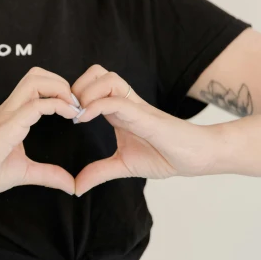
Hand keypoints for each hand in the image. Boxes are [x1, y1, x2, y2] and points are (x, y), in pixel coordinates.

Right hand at [0, 67, 82, 196]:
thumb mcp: (23, 172)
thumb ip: (47, 174)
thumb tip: (71, 185)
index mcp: (13, 115)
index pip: (37, 85)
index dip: (60, 91)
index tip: (75, 111)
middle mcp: (11, 108)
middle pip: (37, 74)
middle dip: (61, 82)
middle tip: (75, 106)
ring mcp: (8, 114)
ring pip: (35, 80)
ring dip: (59, 89)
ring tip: (72, 108)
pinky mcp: (7, 126)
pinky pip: (35, 105)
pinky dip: (57, 105)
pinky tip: (69, 116)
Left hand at [70, 64, 217, 195]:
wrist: (197, 158)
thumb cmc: (165, 156)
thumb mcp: (123, 165)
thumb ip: (99, 172)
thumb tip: (76, 187)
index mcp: (118, 110)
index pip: (91, 83)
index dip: (73, 93)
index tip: (64, 115)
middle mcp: (125, 102)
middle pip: (96, 72)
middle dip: (77, 87)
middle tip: (70, 111)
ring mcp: (135, 106)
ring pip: (106, 78)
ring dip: (86, 93)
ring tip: (79, 115)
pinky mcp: (145, 116)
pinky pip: (117, 100)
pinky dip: (96, 105)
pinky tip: (85, 119)